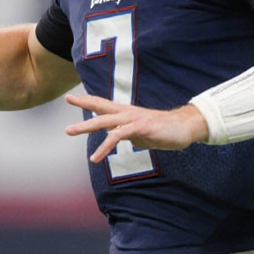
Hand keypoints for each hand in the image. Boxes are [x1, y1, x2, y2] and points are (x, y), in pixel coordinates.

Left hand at [64, 93, 208, 161]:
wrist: (186, 127)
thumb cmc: (165, 131)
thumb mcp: (142, 134)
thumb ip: (128, 135)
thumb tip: (119, 139)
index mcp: (128, 113)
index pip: (105, 105)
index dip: (88, 100)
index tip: (72, 97)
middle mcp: (128, 113)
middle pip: (101, 107)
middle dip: (83, 103)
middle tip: (67, 98)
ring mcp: (133, 119)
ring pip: (105, 120)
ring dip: (86, 126)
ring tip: (69, 131)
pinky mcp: (140, 128)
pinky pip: (118, 136)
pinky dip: (104, 146)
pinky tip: (95, 157)